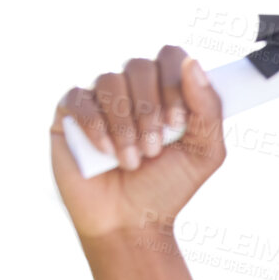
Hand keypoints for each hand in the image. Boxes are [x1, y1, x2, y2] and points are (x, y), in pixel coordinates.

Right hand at [48, 45, 226, 244]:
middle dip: (150, 111)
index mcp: (166, 90)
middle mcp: (131, 88)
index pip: (170, 56)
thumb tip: (192, 63)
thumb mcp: (205, 153)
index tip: (177, 124)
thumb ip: (209, 108)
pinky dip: (96, 127)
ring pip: (109, 81)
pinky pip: (78, 98)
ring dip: (125, 126)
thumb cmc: (167, 187)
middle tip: (154, 150)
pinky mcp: (69, 114)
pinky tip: (106, 154)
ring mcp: (98, 98)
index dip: (175, 84)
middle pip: (139, 65)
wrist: (130, 222)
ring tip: (132, 162)